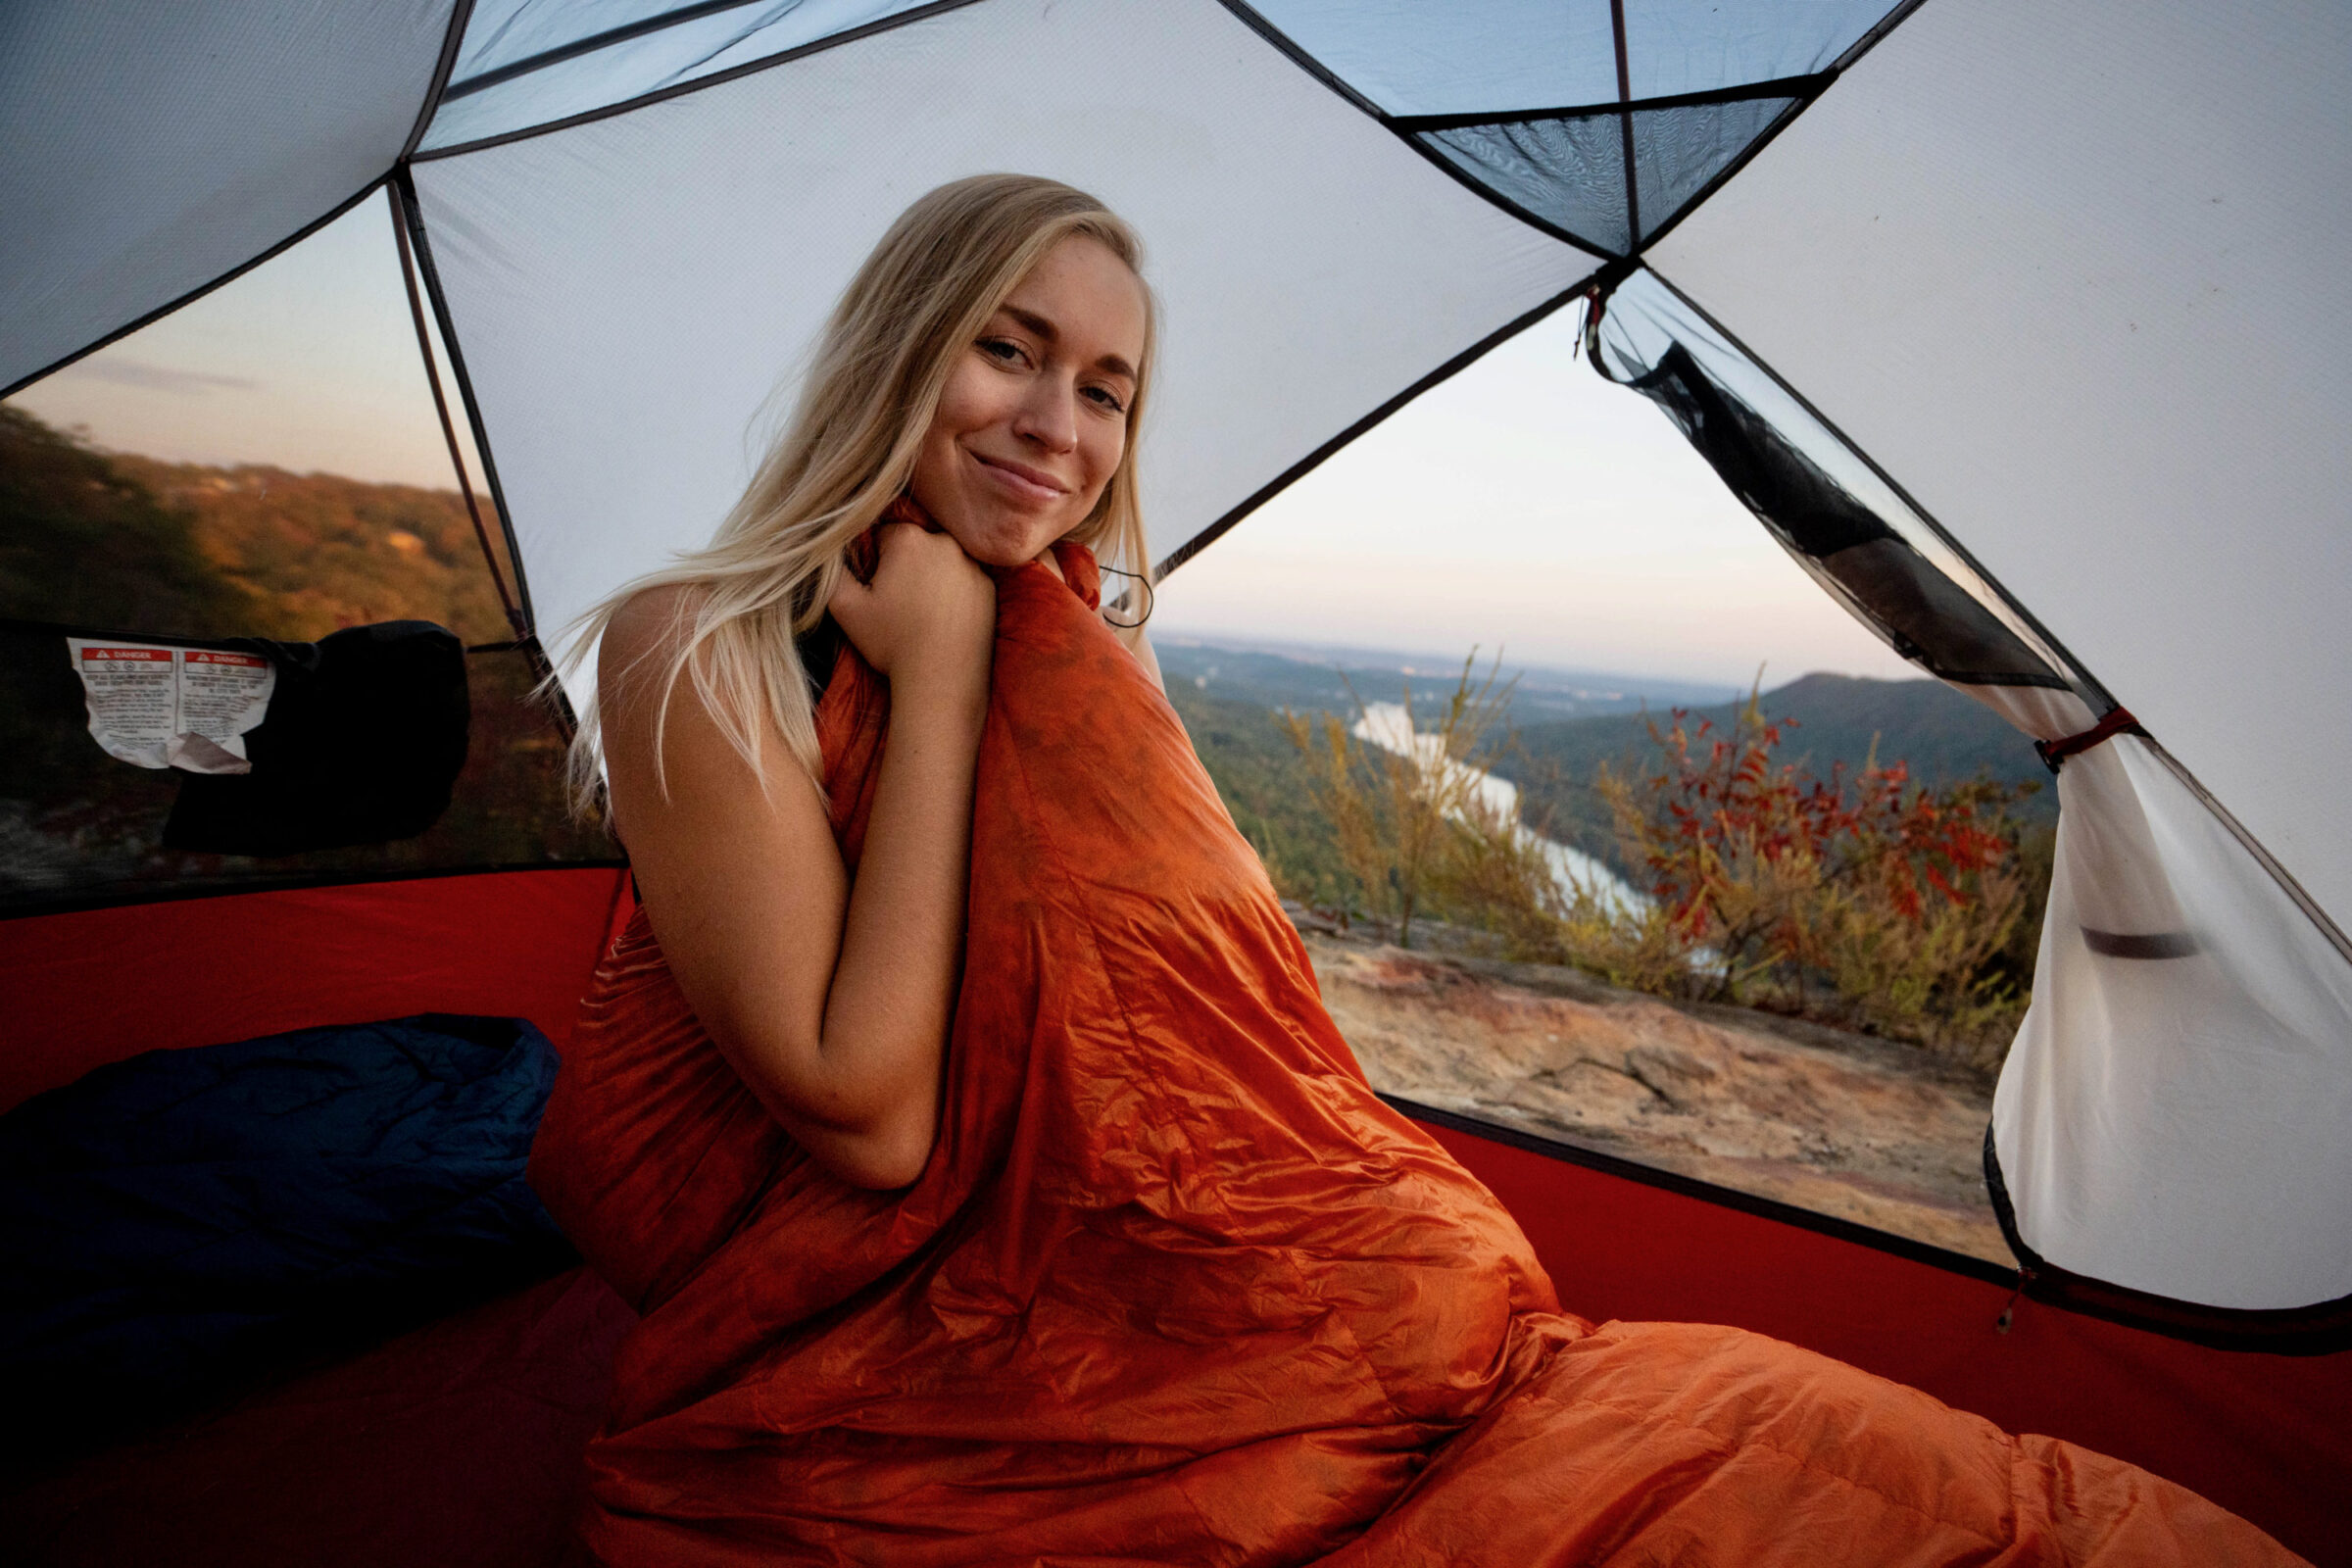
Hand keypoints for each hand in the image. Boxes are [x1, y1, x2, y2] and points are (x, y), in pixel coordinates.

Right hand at [827, 522, 994, 689]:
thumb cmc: (891, 642)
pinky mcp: (989, 588)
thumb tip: (833, 553)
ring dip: (931, 578)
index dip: (877, 564)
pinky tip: (944, 620)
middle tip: (901, 605)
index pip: (884, 536)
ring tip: (923, 614)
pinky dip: (955, 593)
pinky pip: (964, 580)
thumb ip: (834, 571)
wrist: (941, 680)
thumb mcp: (844, 607)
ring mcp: (972, 565)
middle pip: (916, 546)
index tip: (879, 592)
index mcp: (908, 539)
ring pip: (941, 562)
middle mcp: (945, 543)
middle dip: (906, 567)